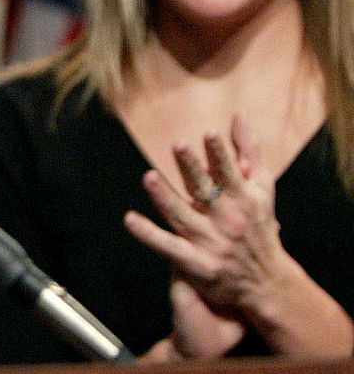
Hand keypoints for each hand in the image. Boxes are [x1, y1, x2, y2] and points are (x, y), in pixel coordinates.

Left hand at [125, 116, 352, 355]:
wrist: (269, 283)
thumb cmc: (259, 226)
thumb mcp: (262, 189)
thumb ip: (250, 151)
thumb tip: (238, 114)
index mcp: (243, 199)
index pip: (229, 173)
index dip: (219, 154)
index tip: (208, 133)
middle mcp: (227, 220)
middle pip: (205, 191)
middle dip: (192, 169)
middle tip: (177, 145)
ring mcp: (210, 242)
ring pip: (183, 217)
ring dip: (165, 197)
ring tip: (148, 176)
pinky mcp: (197, 263)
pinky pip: (169, 247)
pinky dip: (149, 234)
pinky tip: (130, 219)